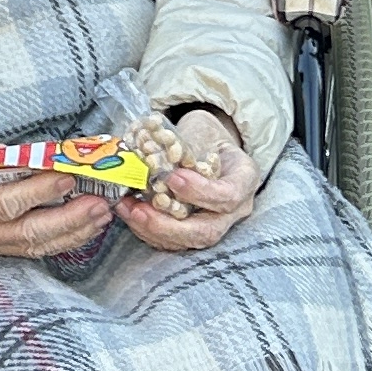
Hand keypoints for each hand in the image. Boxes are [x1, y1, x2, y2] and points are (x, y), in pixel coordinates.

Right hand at [0, 121, 115, 259]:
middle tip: (100, 203)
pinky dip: (62, 236)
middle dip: (68, 220)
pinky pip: (33, 245)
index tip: (68, 176)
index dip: (40, 191)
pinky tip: (85, 224)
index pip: (5, 204)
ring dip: (73, 231)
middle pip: (28, 233)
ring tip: (102, 213)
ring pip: (36, 245)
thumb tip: (34, 155)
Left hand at [112, 107, 260, 257]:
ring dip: (152, 230)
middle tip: (139, 209)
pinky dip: (148, 230)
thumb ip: (183, 142)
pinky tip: (129, 213)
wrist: (209, 147)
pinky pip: (173, 241)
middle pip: (208, 232)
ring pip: (188, 242)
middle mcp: (235, 209)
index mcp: (244, 179)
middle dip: (169, 226)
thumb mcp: (201, 128)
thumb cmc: (205, 136)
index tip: (172, 178)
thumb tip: (145, 147)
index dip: (200, 192)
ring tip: (127, 209)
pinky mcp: (195, 231)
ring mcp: (216, 224)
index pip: (228, 196)